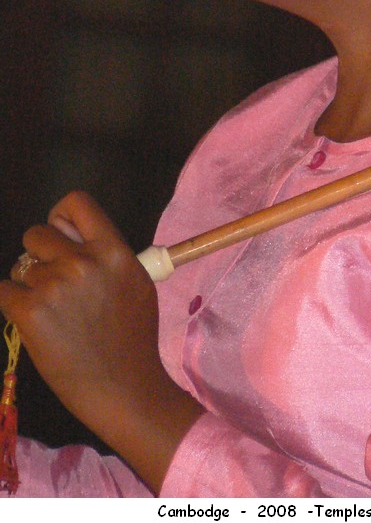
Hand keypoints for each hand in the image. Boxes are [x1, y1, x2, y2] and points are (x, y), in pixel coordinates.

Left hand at [0, 191, 203, 491]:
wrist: (123, 386)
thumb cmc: (134, 337)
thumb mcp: (136, 283)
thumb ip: (108, 256)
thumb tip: (78, 242)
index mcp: (113, 250)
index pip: (76, 203)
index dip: (61, 215)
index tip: (61, 234)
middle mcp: (81, 261)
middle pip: (37, 234)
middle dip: (39, 254)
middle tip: (53, 281)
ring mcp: (53, 286)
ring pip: (21, 268)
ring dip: (30, 285)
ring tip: (52, 312)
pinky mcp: (28, 312)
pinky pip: (4, 291)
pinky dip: (13, 303)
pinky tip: (31, 320)